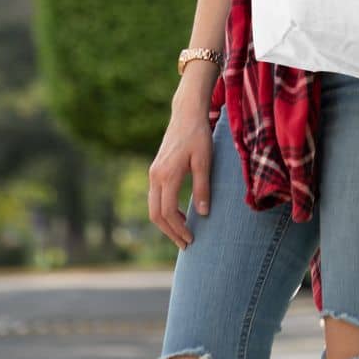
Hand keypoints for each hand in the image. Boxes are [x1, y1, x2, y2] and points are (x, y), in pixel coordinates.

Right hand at [147, 110, 213, 250]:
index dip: (178, 229)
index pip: (167, 212)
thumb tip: (203, 214)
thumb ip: (202, 187)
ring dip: (167, 223)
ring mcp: (153, 173)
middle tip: (186, 244)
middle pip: (155, 214)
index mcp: (167, 175)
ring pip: (153, 207)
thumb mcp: (204, 161)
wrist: (187, 114)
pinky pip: (156, 197)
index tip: (191, 239)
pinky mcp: (156, 169)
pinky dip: (165, 210)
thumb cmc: (198, 136)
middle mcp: (155, 176)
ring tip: (184, 233)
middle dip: (170, 232)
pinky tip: (181, 214)